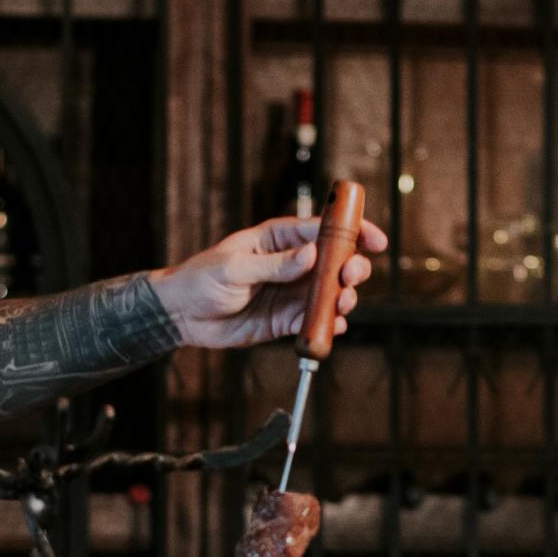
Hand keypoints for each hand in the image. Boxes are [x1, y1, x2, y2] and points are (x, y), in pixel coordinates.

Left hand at [146, 214, 386, 350]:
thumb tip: (311, 256)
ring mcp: (292, 292)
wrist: (183, 315)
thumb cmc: (202, 279)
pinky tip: (332, 326)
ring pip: (331, 293)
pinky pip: (316, 321)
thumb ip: (274, 264)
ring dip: (344, 298)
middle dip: (352, 267)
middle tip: (350, 277)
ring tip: (342, 304)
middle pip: (336, 261)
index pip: (323, 229)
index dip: (353, 231)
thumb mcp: (235, 267)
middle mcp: (292, 263)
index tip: (374, 240)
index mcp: (280, 238)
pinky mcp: (287, 320)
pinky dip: (328, 325)